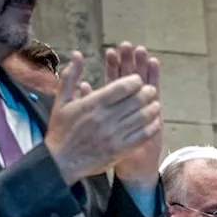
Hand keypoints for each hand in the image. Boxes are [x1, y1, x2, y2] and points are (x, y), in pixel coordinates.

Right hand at [45, 51, 162, 185]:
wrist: (61, 162)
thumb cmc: (61, 129)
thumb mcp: (61, 101)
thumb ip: (71, 76)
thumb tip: (77, 54)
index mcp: (92, 104)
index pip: (122, 87)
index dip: (135, 81)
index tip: (138, 80)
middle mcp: (105, 118)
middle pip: (136, 100)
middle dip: (147, 92)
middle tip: (150, 90)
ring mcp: (114, 135)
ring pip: (142, 117)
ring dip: (152, 108)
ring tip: (155, 104)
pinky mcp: (121, 149)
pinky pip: (143, 135)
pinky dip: (152, 126)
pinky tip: (155, 121)